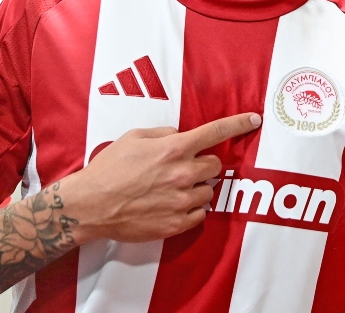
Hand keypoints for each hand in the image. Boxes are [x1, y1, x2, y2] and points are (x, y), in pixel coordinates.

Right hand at [59, 112, 261, 243]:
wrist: (90, 205)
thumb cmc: (109, 168)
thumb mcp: (134, 137)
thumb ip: (164, 134)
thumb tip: (181, 137)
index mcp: (173, 149)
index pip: (216, 132)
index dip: (239, 124)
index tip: (254, 119)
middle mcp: (182, 173)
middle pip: (215, 165)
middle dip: (204, 163)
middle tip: (183, 167)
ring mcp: (180, 200)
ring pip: (209, 190)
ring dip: (197, 187)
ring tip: (172, 189)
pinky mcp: (175, 224)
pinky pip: (200, 213)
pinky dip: (192, 208)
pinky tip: (172, 205)